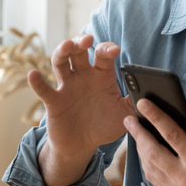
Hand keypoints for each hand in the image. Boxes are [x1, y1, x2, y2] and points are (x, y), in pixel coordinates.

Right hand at [33, 34, 133, 185]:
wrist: (83, 146)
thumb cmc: (104, 126)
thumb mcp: (125, 115)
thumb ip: (137, 103)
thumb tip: (151, 95)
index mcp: (102, 76)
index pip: (103, 55)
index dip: (107, 49)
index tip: (114, 51)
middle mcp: (83, 76)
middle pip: (79, 51)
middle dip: (81, 41)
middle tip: (88, 40)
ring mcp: (67, 86)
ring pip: (60, 62)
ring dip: (62, 51)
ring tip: (67, 46)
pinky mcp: (54, 101)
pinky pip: (43, 89)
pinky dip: (37, 82)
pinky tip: (34, 75)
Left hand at [124, 99, 185, 185]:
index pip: (171, 135)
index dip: (155, 117)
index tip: (142, 104)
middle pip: (152, 151)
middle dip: (138, 132)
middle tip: (129, 119)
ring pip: (149, 166)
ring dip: (139, 148)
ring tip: (136, 132)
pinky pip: (153, 178)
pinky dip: (146, 163)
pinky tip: (145, 151)